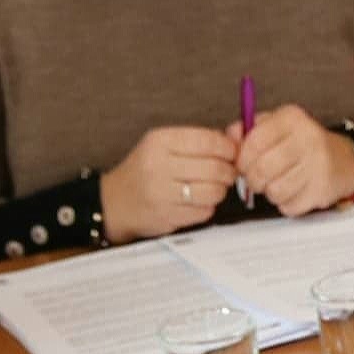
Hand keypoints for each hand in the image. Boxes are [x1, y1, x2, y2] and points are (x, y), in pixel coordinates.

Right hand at [100, 124, 241, 241]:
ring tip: (214, 187)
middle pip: (215, 168)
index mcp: (160, 141)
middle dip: (229, 171)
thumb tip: (238, 137)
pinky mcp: (167, 216)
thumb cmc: (146, 170)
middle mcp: (159, 166)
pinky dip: (208, 207)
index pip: (209, 141)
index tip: (232, 152)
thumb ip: (200, 140)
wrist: (114, 202)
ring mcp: (162, 193)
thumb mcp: (164, 145)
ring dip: (220, 190)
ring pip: (213, 192)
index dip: (229, 148)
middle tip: (228, 172)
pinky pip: (205, 212)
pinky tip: (198, 201)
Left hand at [233, 105, 353, 215]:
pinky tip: (292, 192)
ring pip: (274, 191)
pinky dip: (285, 203)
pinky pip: (289, 206)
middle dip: (252, 180)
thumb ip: (248, 130)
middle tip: (255, 179)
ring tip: (276, 184)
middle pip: (262, 169)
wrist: (341, 160)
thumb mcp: (276, 126)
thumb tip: (229, 138)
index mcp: (292, 119)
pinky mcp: (322, 189)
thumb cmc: (300, 144)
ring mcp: (318, 165)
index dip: (241, 158)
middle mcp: (308, 138)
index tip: (242, 164)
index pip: (254, 142)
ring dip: (269, 192)